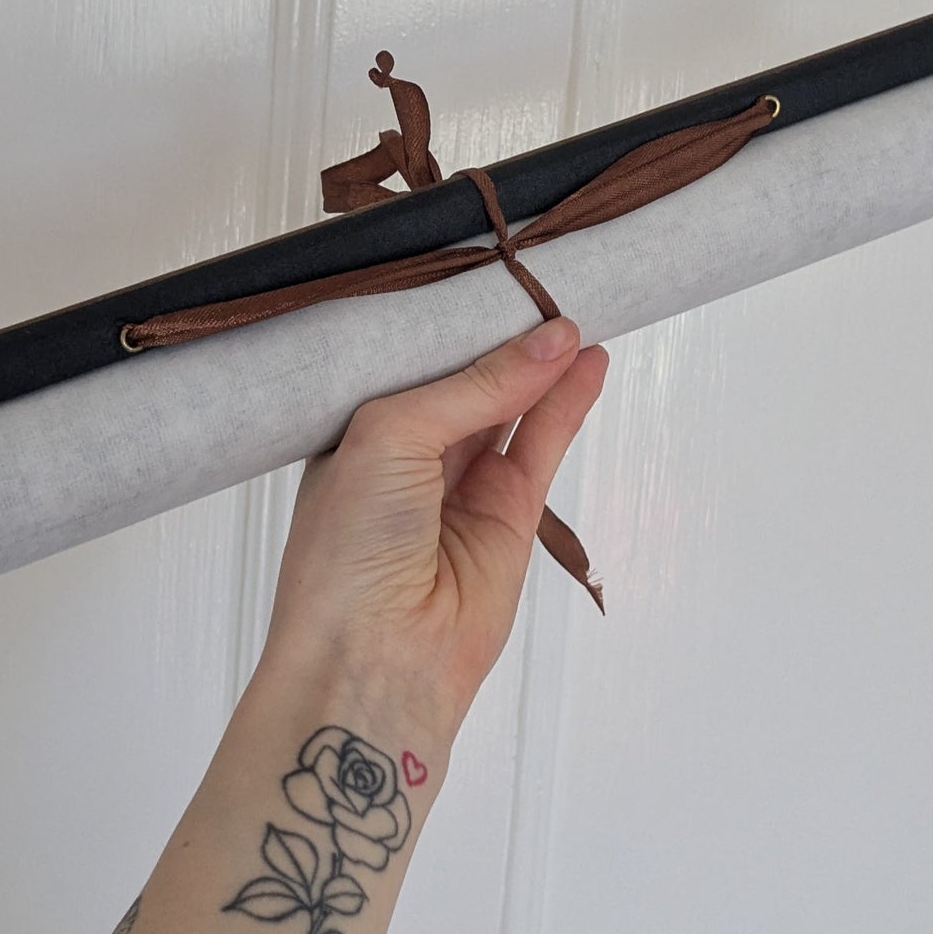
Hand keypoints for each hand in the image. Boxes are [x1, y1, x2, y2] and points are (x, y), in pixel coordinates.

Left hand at [262, 317, 608, 745]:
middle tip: (542, 278)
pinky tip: (587, 361)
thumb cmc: (345, 553)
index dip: (449, 321)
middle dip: (501, 336)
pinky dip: (567, 403)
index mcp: (353, 433)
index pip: (410, 361)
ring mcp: (459, 489)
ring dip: (543, 365)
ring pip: (511, 408)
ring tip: (577, 307)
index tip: (489, 273)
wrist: (373, 660)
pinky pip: (542, 446)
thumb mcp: (391, 435)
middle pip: (466, 380)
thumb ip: (473, 386)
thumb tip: (550, 341)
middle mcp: (405, 458)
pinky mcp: (507, 519)